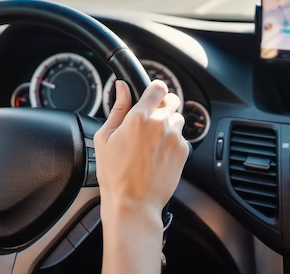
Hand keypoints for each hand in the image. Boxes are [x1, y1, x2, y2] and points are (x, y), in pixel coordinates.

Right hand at [94, 80, 188, 220]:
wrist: (133, 203)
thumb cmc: (115, 174)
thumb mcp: (105, 137)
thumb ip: (117, 108)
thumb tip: (121, 87)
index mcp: (139, 117)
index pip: (157, 88)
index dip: (154, 89)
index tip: (151, 95)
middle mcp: (160, 124)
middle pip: (171, 100)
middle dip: (162, 106)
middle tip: (150, 120)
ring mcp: (175, 137)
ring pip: (177, 118)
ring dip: (168, 123)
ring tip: (153, 141)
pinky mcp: (184, 151)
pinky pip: (182, 137)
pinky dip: (173, 141)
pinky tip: (159, 154)